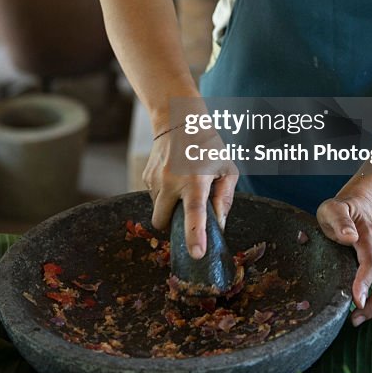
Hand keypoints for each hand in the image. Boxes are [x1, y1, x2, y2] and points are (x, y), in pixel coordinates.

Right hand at [142, 121, 237, 259]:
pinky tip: (173, 177)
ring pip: (157, 210)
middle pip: (163, 223)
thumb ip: (224, 198)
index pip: (195, 213)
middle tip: (187, 210)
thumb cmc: (208, 144)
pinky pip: (153, 197)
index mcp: (196, 181)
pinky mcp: (145, 176)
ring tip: (182, 186)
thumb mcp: (226, 168)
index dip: (195, 236)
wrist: (178, 119)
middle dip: (173, 224)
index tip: (196, 254)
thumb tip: (219, 225)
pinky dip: (163, 195)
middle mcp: (171, 182)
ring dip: (169, 207)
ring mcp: (155, 180)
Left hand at [316, 194, 371, 325]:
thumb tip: (348, 237)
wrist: (360, 208)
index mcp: (368, 236)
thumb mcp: (332, 211)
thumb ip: (338, 220)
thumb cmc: (341, 213)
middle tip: (355, 319)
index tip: (356, 302)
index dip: (365, 284)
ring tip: (364, 317)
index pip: (371, 263)